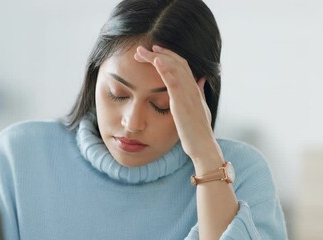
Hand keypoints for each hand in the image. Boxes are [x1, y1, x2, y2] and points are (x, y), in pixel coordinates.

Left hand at [134, 45, 221, 166]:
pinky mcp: (181, 103)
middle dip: (159, 53)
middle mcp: (193, 88)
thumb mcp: (200, 108)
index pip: (182, 66)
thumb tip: (201, 79)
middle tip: (143, 49)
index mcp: (194, 89)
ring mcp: (188, 95)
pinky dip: (165, 69)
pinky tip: (155, 61)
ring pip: (174, 68)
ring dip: (156, 57)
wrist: (203, 146)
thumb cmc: (198, 131)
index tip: (155, 51)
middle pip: (177, 63)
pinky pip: (173, 82)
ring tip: (142, 52)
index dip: (169, 56)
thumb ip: (198, 93)